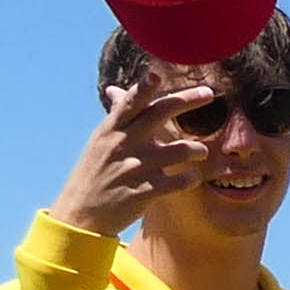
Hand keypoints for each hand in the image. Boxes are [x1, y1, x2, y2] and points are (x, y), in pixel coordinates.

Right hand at [54, 75, 222, 242]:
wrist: (80, 216)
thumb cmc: (94, 173)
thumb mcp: (100, 142)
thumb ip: (116, 117)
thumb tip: (116, 90)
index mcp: (111, 130)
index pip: (130, 103)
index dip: (144, 88)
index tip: (157, 74)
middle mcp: (122, 144)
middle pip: (159, 114)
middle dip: (187, 100)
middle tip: (209, 93)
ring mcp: (134, 168)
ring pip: (179, 149)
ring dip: (196, 149)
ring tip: (200, 152)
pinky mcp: (144, 192)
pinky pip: (179, 181)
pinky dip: (190, 178)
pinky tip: (191, 177)